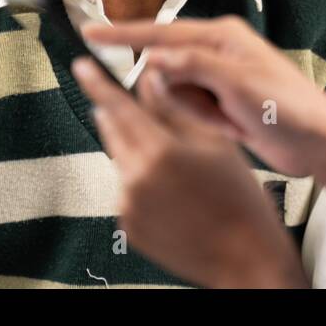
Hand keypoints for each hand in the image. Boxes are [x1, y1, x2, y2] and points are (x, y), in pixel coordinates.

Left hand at [71, 57, 307, 288]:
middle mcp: (135, 179)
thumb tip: (151, 80)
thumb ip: (174, 109)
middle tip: (144, 113)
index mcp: (159, 152)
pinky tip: (174, 193)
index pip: (118, 107)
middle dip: (122, 117)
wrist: (244, 258)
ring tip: (179, 168)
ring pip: (122, 162)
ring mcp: (128, 206)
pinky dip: (142, 183)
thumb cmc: (238, 198)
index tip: (81, 66)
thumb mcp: (215, 142)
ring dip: (138, 152)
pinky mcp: (128, 227)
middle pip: (114, 132)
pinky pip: (127, 191)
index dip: (97, 84)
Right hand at [82, 16, 325, 177]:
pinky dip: (202, 122)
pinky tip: (232, 128)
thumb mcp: (237, 82)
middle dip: (178, 95)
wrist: (316, 141)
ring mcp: (217, 78)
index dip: (123, 35)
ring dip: (194, 113)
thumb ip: (193, 65)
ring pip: (174, 93)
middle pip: (165, 68)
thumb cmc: (287, 105)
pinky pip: (189, 110)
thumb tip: (153, 55)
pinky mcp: (220, 102)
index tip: (89, 33)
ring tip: (231, 121)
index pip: (161, 31)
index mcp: (221, 35)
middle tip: (216, 110)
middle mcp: (215, 51)